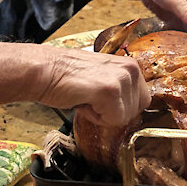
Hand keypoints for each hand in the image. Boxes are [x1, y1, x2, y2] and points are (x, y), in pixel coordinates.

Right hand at [31, 46, 150, 126]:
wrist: (44, 71)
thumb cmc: (67, 76)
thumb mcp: (103, 76)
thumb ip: (120, 88)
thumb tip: (130, 109)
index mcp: (130, 65)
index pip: (143, 100)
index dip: (121, 107)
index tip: (102, 100)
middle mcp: (130, 69)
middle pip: (137, 111)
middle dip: (114, 112)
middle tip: (92, 98)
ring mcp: (121, 79)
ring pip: (124, 117)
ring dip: (103, 114)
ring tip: (86, 97)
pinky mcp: (110, 90)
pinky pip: (113, 120)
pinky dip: (95, 117)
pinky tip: (83, 100)